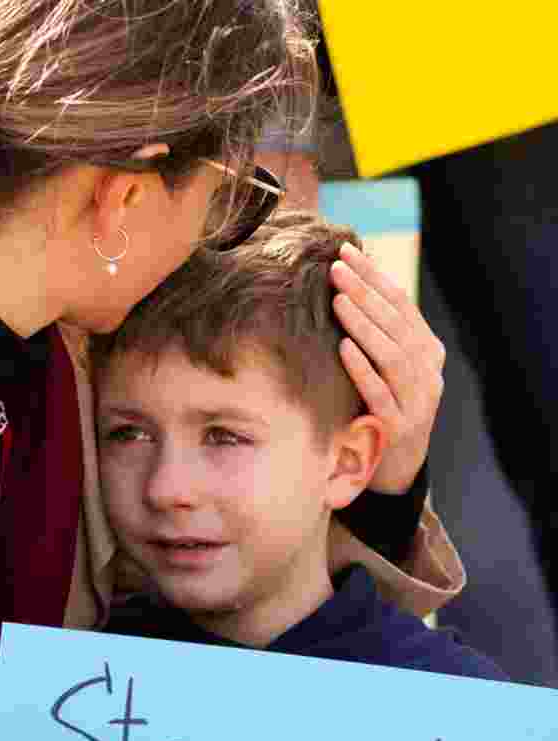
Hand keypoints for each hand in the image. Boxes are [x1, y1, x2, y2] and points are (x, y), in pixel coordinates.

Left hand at [330, 243, 445, 494]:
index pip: (401, 304)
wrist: (395, 467)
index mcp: (426, 351)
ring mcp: (416, 401)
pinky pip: (380, 393)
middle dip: (366, 293)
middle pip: (396, 324)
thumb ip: (374, 333)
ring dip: (365, 325)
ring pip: (392, 355)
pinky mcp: (398, 427)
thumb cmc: (381, 406)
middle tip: (336, 268)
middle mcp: (427, 372)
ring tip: (339, 299)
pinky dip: (363, 369)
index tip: (346, 251)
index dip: (374, 276)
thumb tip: (343, 284)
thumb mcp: (384, 366)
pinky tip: (344, 348)